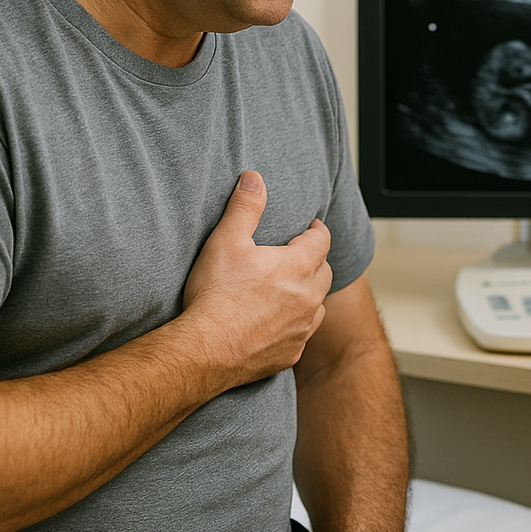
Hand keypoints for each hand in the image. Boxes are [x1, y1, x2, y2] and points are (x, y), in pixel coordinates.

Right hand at [180, 171, 332, 387]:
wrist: (205, 350)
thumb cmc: (215, 294)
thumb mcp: (226, 241)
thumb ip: (245, 207)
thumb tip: (254, 178)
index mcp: (298, 267)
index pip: (321, 240)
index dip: (317, 231)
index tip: (312, 227)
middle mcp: (308, 297)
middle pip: (325, 272)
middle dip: (315, 260)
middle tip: (300, 255)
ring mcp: (302, 327)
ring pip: (318, 305)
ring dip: (310, 293)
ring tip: (294, 288)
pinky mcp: (291, 352)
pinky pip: (303, 333)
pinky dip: (297, 324)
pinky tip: (282, 323)